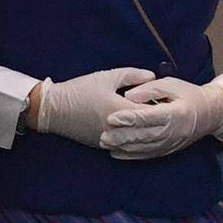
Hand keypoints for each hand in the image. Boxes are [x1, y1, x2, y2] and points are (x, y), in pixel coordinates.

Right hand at [32, 68, 155, 148]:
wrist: (54, 110)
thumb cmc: (80, 90)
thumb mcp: (107, 77)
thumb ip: (132, 76)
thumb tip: (153, 75)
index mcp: (121, 110)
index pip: (151, 110)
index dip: (161, 104)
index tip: (168, 98)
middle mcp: (119, 130)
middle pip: (146, 127)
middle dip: (156, 119)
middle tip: (165, 110)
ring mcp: (111, 140)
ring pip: (136, 138)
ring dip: (144, 130)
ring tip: (153, 121)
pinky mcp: (104, 146)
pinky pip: (125, 143)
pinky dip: (132, 137)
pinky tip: (136, 129)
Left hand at [103, 77, 222, 160]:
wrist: (209, 114)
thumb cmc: (188, 95)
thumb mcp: (171, 84)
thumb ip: (150, 88)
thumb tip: (128, 96)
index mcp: (174, 113)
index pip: (147, 117)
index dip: (128, 118)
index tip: (111, 117)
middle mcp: (172, 132)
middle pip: (143, 136)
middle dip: (121, 136)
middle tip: (103, 135)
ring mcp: (169, 143)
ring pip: (143, 148)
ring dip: (122, 147)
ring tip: (105, 143)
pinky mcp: (166, 150)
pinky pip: (146, 155)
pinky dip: (130, 155)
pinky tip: (115, 153)